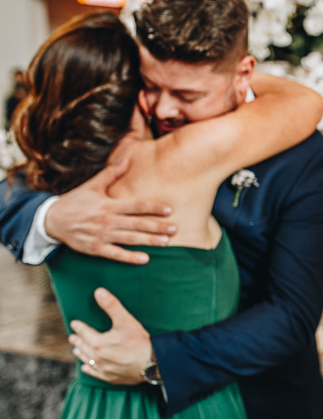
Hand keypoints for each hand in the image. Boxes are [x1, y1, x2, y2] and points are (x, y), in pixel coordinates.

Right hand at [45, 159, 176, 263]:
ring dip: (149, 241)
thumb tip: (127, 159)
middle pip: (136, 224)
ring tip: (166, 242)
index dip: (152, 207)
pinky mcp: (95, 248)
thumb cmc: (76, 201)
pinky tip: (145, 259)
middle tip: (175, 229)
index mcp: (108, 204)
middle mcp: (107, 220)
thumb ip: (111, 174)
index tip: (169, 209)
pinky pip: (115, 254)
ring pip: (129, 239)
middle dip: (157, 227)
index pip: (135, 206)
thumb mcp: (92, 185)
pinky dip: (130, 257)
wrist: (52, 220)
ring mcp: (101, 235)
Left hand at [69, 288, 151, 384]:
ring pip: (87, 360)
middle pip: (83, 347)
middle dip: (77, 340)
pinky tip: (85, 367)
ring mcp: (103, 368)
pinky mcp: (110, 377)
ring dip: (81, 353)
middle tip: (72, 336)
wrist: (152, 364)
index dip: (79, 327)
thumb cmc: (140, 342)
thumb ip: (112, 306)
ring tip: (76, 349)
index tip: (74, 323)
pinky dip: (88, 369)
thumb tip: (98, 291)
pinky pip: (94, 373)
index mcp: (98, 343)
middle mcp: (97, 357)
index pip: (84, 332)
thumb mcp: (126, 321)